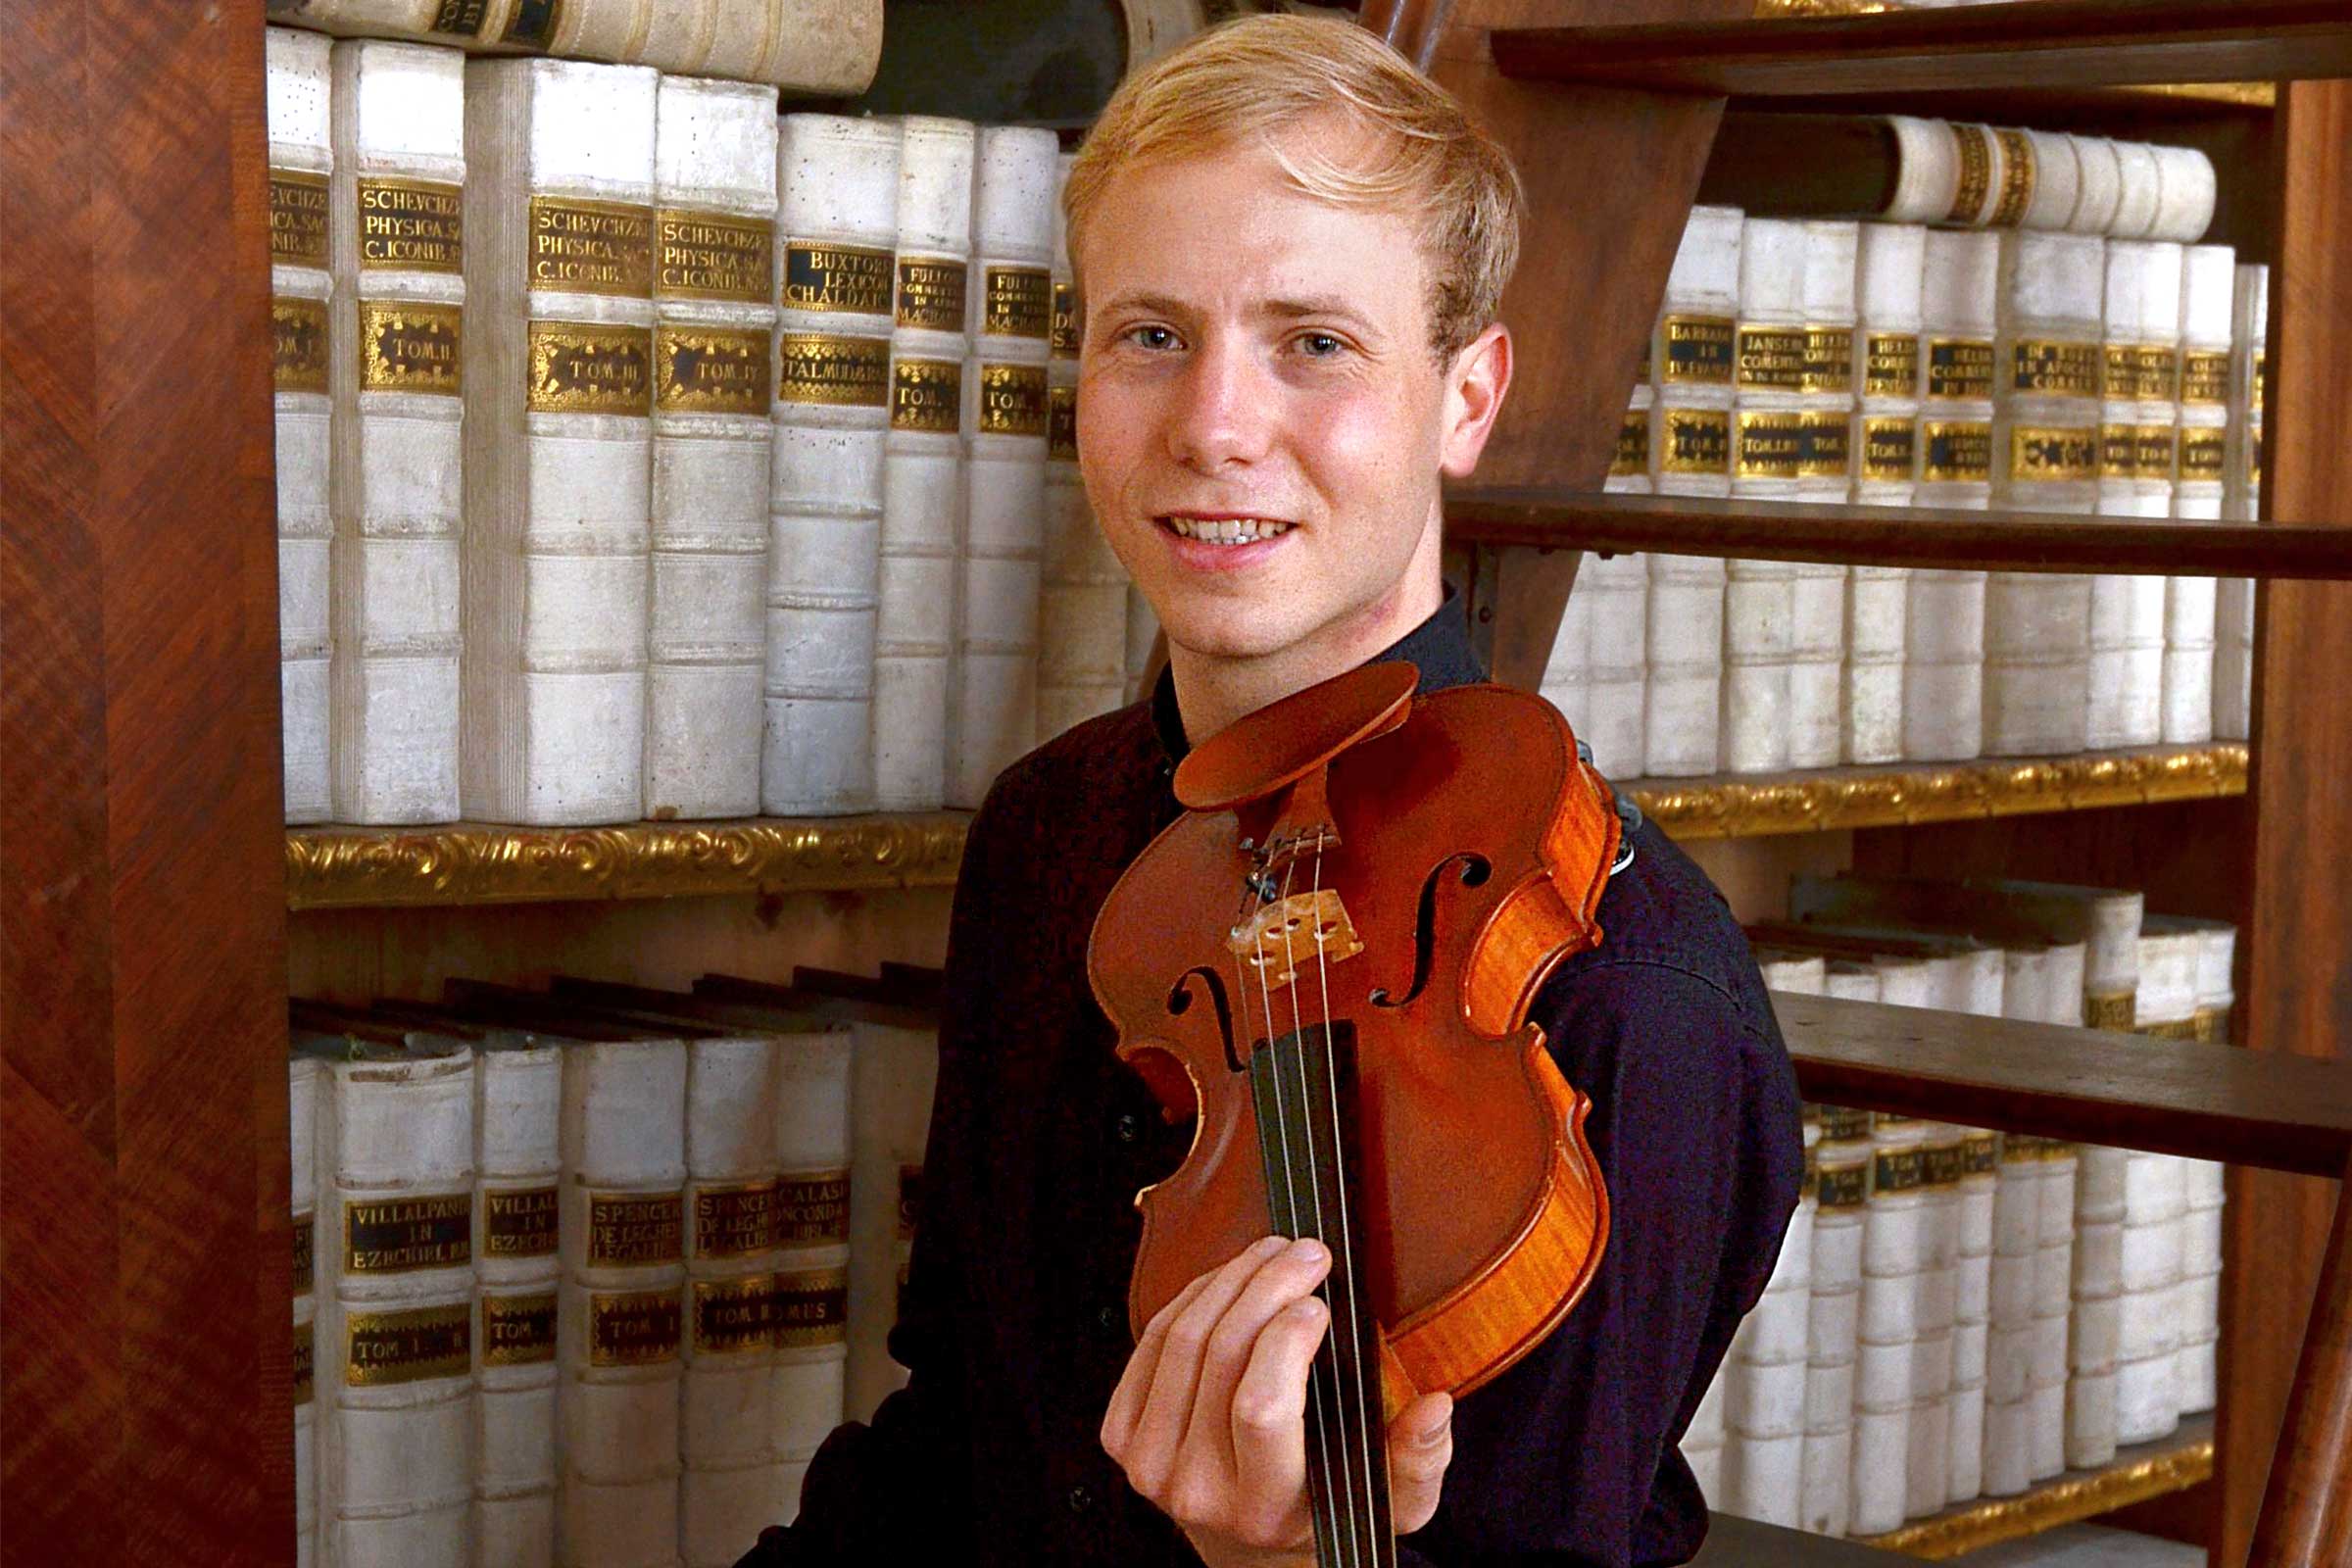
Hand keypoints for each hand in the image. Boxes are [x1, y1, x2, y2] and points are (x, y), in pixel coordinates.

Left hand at [1100, 1235, 1456, 1567]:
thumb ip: (1419, 1459)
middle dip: (1266, 1286)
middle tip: (1306, 1253)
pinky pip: (1153, 1341)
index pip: (1261, 1409)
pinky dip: (1194, 1295)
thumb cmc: (1325, 1506)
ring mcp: (1149, 1464)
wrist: (1245, 1540)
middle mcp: (1195, 1491)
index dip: (1286, 1341)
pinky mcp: (1120, 1435)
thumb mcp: (1389, 1502)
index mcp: (1262, 1510)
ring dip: (1231, 1278)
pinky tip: (1232, 1278)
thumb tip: (1435, 1406)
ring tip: (1274, 1252)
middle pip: (1219, 1358)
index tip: (1320, 1301)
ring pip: (1182, 1338)